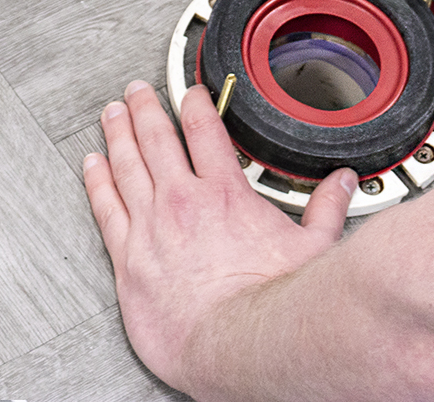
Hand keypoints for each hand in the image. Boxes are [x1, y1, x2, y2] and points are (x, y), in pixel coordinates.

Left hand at [83, 80, 355, 392]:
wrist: (232, 342)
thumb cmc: (269, 301)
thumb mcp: (312, 246)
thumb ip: (325, 208)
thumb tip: (341, 184)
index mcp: (225, 194)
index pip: (205, 131)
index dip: (196, 104)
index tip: (190, 93)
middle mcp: (183, 203)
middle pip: (157, 140)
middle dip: (145, 109)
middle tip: (136, 92)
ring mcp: (152, 228)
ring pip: (126, 166)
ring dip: (118, 135)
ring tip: (111, 115)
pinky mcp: (129, 258)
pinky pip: (105, 209)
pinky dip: (96, 182)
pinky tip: (91, 166)